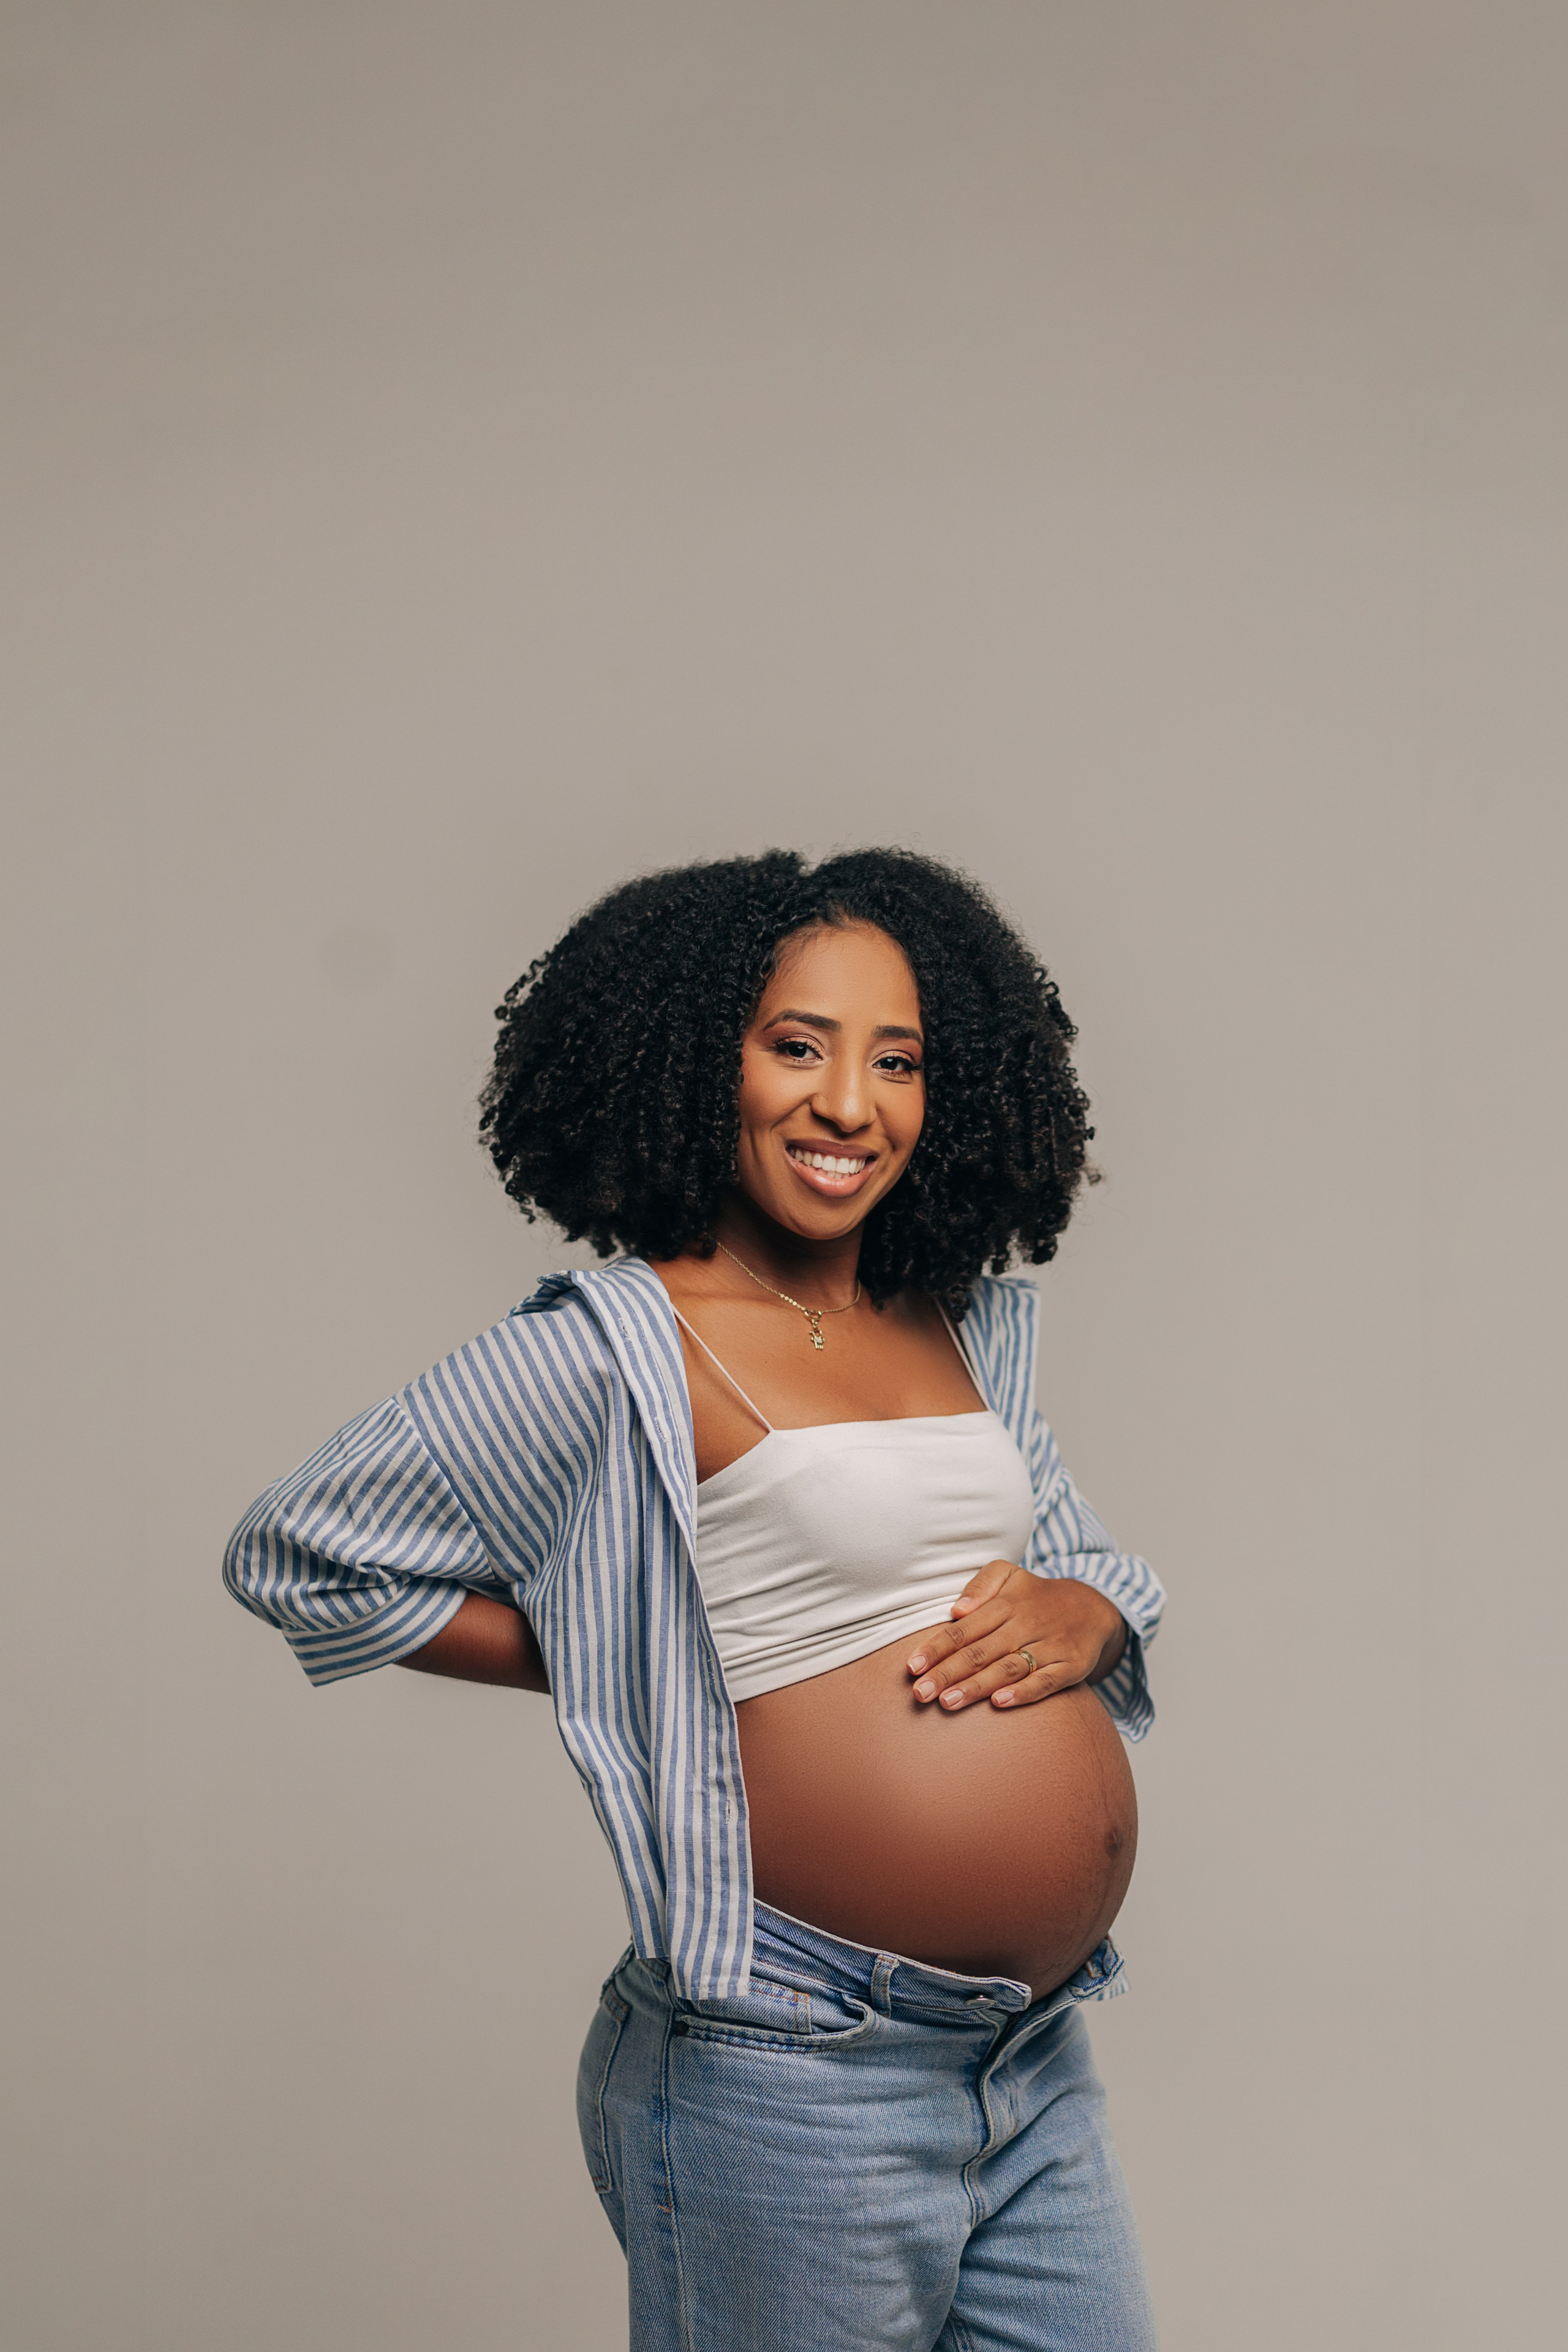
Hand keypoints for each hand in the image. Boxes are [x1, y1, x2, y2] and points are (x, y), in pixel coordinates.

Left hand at [905, 1561, 1127, 1711]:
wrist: (1093, 1608)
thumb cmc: (1036, 1596)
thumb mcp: (1010, 1574)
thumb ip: (981, 1585)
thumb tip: (957, 1610)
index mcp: (1006, 1604)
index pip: (964, 1629)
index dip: (936, 1648)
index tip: (911, 1667)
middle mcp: (1026, 1624)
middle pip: (980, 1651)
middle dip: (947, 1673)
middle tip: (920, 1693)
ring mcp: (1050, 1646)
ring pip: (1008, 1668)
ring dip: (977, 1686)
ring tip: (948, 1702)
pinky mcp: (1070, 1666)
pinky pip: (1045, 1681)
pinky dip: (1023, 1693)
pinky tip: (999, 1703)